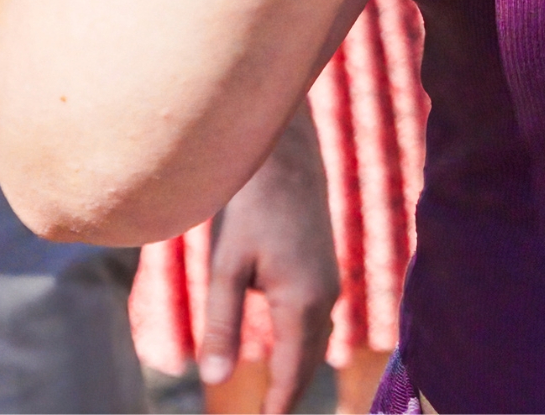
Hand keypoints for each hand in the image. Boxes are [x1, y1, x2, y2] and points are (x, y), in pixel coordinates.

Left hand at [196, 113, 337, 414]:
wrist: (286, 154)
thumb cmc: (249, 206)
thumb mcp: (225, 267)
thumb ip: (221, 326)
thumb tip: (214, 381)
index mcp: (301, 302)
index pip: (290, 373)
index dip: (276, 406)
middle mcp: (325, 297)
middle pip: (307, 364)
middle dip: (288, 395)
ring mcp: (330, 282)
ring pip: (314, 343)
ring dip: (297, 373)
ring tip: (275, 401)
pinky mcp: (326, 269)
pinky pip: (316, 323)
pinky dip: (303, 348)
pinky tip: (289, 355)